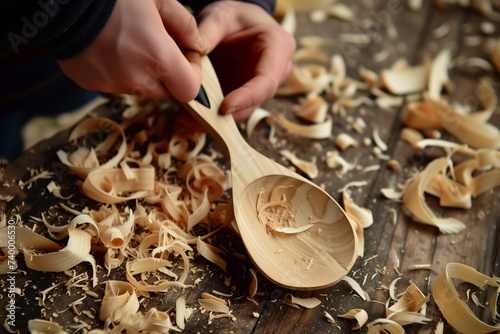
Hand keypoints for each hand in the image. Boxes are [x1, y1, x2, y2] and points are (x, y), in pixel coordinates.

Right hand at [57, 0, 206, 101]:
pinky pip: (114, 84)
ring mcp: (112, 84)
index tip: (185, 56)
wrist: (62, 1)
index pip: (189, 90)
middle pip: (164, 91)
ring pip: (139, 88)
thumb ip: (185, 25)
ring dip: (141, 73)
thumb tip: (198, 45)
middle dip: (166, 74)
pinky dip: (116, 71)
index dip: (192, 75)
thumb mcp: (158, 0)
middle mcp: (137, 79)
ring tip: (128, 43)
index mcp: (158, 58)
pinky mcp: (91, 84)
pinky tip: (107, 47)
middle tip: (156, 46)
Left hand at [197, 1, 295, 121]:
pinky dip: (206, 119)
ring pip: (238, 113)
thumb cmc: (235, 16)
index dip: (247, 98)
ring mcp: (258, 89)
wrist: (236, 23)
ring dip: (211, 122)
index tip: (224, 107)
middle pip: (252, 104)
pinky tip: (185, 121)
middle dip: (222, 117)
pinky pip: (227, 113)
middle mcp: (273, 75)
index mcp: (278, 50)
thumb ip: (209, 31)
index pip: (267, 82)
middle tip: (192, 120)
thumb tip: (193, 54)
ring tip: (182, 122)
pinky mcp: (243, 98)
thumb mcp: (221, 15)